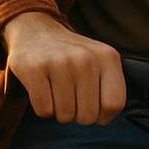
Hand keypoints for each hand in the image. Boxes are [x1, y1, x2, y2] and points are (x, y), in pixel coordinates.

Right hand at [2, 11, 125, 124]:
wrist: (35, 30)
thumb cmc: (70, 55)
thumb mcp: (98, 62)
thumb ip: (110, 88)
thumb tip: (105, 118)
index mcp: (107, 57)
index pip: (114, 104)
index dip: (103, 116)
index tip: (92, 107)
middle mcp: (85, 58)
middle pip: (88, 115)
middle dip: (77, 115)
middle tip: (70, 98)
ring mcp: (59, 62)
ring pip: (65, 115)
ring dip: (58, 112)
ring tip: (56, 92)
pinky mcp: (34, 69)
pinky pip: (44, 110)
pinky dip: (42, 108)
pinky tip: (43, 91)